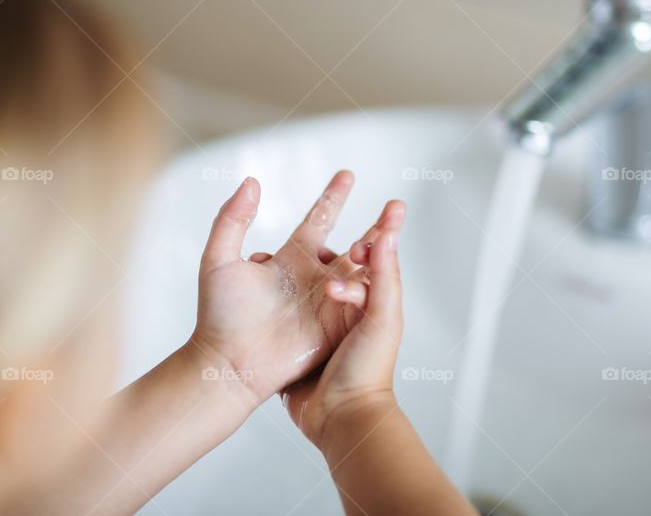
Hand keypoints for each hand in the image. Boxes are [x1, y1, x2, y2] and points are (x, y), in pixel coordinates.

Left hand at [188, 170, 404, 408]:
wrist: (229, 361)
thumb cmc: (219, 315)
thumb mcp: (219, 259)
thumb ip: (232, 218)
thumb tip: (251, 181)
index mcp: (292, 258)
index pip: (320, 219)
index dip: (334, 196)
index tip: (348, 174)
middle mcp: (315, 276)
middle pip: (354, 243)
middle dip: (378, 224)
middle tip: (397, 206)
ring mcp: (330, 301)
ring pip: (365, 270)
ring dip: (383, 249)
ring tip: (392, 227)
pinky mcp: (338, 325)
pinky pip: (363, 300)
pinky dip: (372, 282)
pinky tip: (372, 266)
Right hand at [281, 212, 405, 449]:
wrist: (339, 417)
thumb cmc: (367, 369)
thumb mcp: (382, 316)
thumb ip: (384, 275)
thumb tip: (389, 234)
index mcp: (371, 302)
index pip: (372, 260)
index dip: (368, 242)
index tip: (357, 247)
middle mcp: (347, 310)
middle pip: (337, 268)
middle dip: (327, 253)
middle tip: (319, 252)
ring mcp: (320, 324)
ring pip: (307, 284)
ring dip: (294, 268)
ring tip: (280, 259)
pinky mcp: (298, 339)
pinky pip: (285, 307)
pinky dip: (273, 290)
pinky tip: (261, 279)